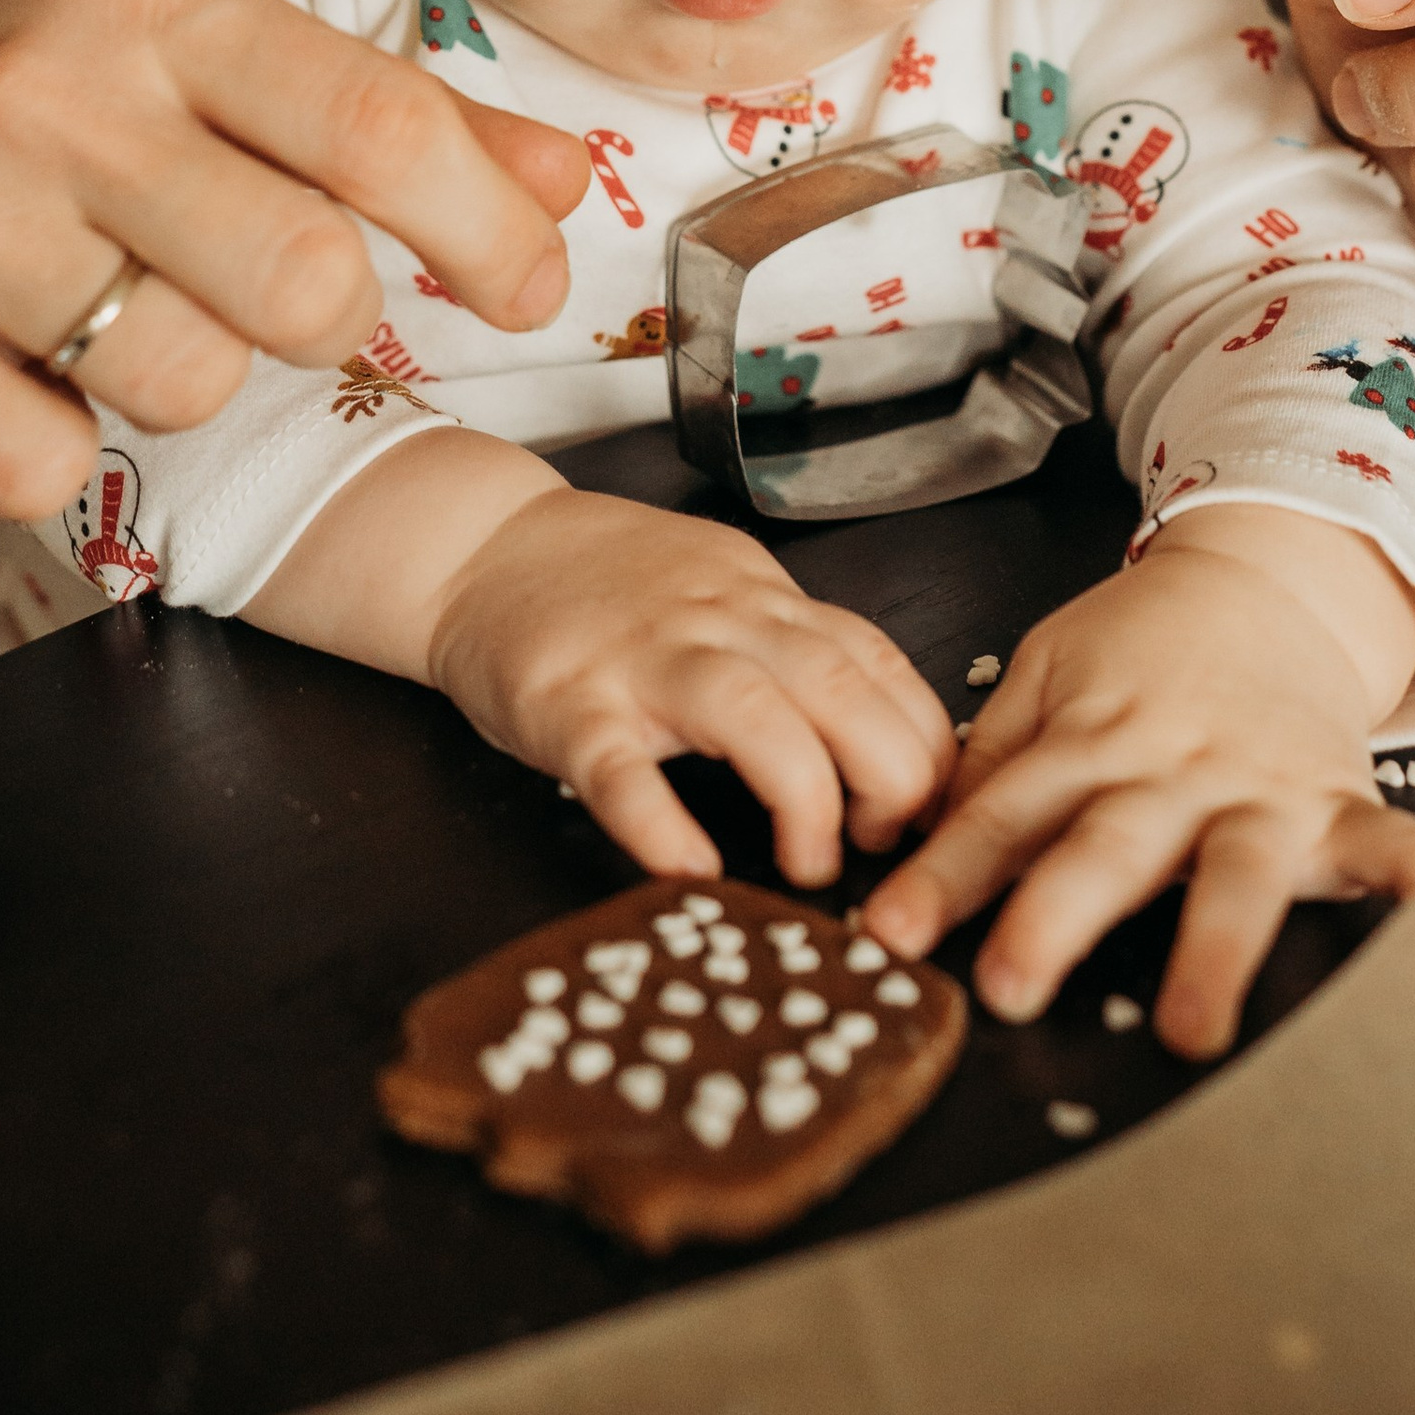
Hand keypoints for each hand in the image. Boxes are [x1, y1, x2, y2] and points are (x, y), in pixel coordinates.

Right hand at [0, 0, 586, 525]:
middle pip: (304, 280)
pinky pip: (51, 470)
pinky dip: (53, 453)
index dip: (485, 226)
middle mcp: (40, 78)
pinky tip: (0, 373)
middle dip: (321, 326)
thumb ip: (377, 119)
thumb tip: (567, 176)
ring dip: (179, 385)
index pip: (374, 116)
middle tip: (262, 307)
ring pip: (188, 385)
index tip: (529, 287)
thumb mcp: (174, 57)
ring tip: (99, 317)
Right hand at [427, 484, 955, 890]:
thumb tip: (886, 736)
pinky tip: (689, 869)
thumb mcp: (725, 592)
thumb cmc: (608, 586)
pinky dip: (659, 823)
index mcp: (765, 602)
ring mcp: (642, 661)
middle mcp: (718, 623)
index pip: (881, 663)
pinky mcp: (567, 704)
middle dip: (890, 777)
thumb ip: (795, 650)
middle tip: (884, 848)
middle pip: (839, 687)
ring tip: (806, 866)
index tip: (931, 812)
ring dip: (802, 799)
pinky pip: (619, 767)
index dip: (924, 745)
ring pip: (750, 714)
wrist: (482, 546)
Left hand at [861, 512, 1414, 1057]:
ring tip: (1193, 1030)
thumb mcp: (1044, 675)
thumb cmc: (1139, 648)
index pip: (1002, 814)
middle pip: (1107, 845)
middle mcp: (1171, 769)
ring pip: (1236, 870)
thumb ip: (991, 759)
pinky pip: (1392, 846)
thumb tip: (912, 840)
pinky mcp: (1343, 801)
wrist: (1263, 580)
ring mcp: (1262, 789)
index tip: (888, 937)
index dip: (944, 876)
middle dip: (1057, 916)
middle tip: (1009, 987)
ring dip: (1215, 946)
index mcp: (1088, 740)